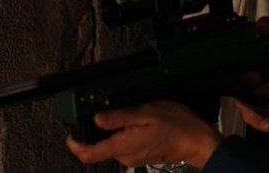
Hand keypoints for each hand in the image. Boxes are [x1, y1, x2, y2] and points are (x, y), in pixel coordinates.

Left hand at [66, 100, 222, 168]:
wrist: (197, 141)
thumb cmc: (177, 125)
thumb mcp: (147, 112)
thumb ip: (119, 117)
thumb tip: (96, 118)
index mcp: (122, 145)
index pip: (88, 154)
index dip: (74, 144)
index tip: (71, 131)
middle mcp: (124, 156)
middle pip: (99, 146)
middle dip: (99, 129)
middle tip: (111, 110)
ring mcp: (132, 157)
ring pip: (112, 143)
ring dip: (115, 129)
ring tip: (132, 113)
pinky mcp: (140, 155)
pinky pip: (124, 144)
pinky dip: (126, 132)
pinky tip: (139, 121)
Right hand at [234, 16, 268, 142]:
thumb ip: (266, 29)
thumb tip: (265, 28)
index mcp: (237, 71)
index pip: (234, 78)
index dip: (244, 79)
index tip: (255, 77)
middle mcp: (239, 90)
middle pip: (248, 98)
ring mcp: (248, 105)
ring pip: (257, 113)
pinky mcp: (258, 118)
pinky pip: (264, 125)